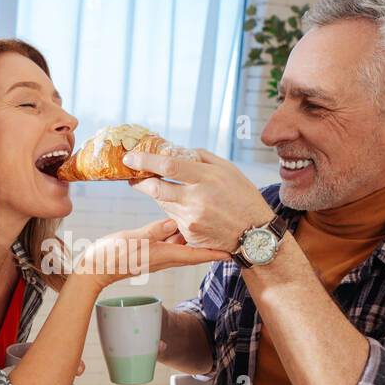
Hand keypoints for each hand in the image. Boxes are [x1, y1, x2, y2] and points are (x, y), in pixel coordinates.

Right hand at [74, 219, 228, 289]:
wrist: (93, 269)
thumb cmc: (110, 256)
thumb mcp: (133, 239)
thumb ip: (154, 230)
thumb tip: (176, 221)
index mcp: (163, 255)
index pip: (194, 254)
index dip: (214, 253)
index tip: (231, 252)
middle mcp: (164, 256)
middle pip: (193, 251)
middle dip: (210, 245)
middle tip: (227, 235)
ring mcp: (156, 254)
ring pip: (182, 246)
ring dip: (195, 237)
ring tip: (210, 224)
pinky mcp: (148, 251)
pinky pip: (169, 242)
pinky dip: (177, 233)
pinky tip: (178, 221)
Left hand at [123, 149, 273, 251]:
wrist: (255, 233)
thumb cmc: (243, 196)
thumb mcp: (228, 169)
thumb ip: (201, 158)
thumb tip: (176, 150)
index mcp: (207, 179)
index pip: (168, 166)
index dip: (145, 161)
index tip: (130, 158)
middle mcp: (197, 200)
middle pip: (156, 189)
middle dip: (140, 182)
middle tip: (134, 176)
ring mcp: (192, 219)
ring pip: (163, 204)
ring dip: (161, 195)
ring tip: (173, 190)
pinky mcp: (190, 234)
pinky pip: (173, 218)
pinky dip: (175, 210)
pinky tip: (190, 209)